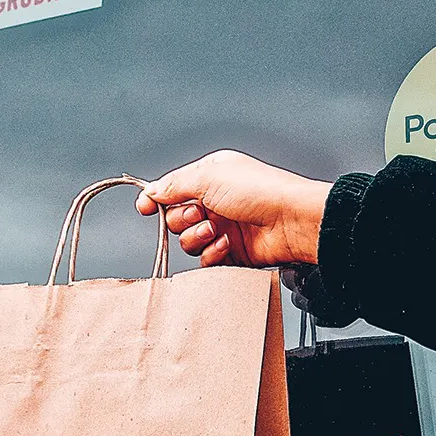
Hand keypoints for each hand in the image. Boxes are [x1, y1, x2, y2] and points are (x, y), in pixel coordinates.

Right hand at [134, 150, 330, 266]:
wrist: (291, 221)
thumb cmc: (259, 192)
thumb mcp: (209, 176)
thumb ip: (174, 185)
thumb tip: (151, 191)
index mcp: (210, 177)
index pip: (171, 189)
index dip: (155, 199)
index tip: (144, 208)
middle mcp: (215, 202)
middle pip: (175, 218)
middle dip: (182, 219)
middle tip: (201, 214)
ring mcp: (223, 228)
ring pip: (188, 241)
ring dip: (197, 237)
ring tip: (216, 231)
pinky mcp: (231, 253)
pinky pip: (205, 259)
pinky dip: (212, 254)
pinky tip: (226, 245)